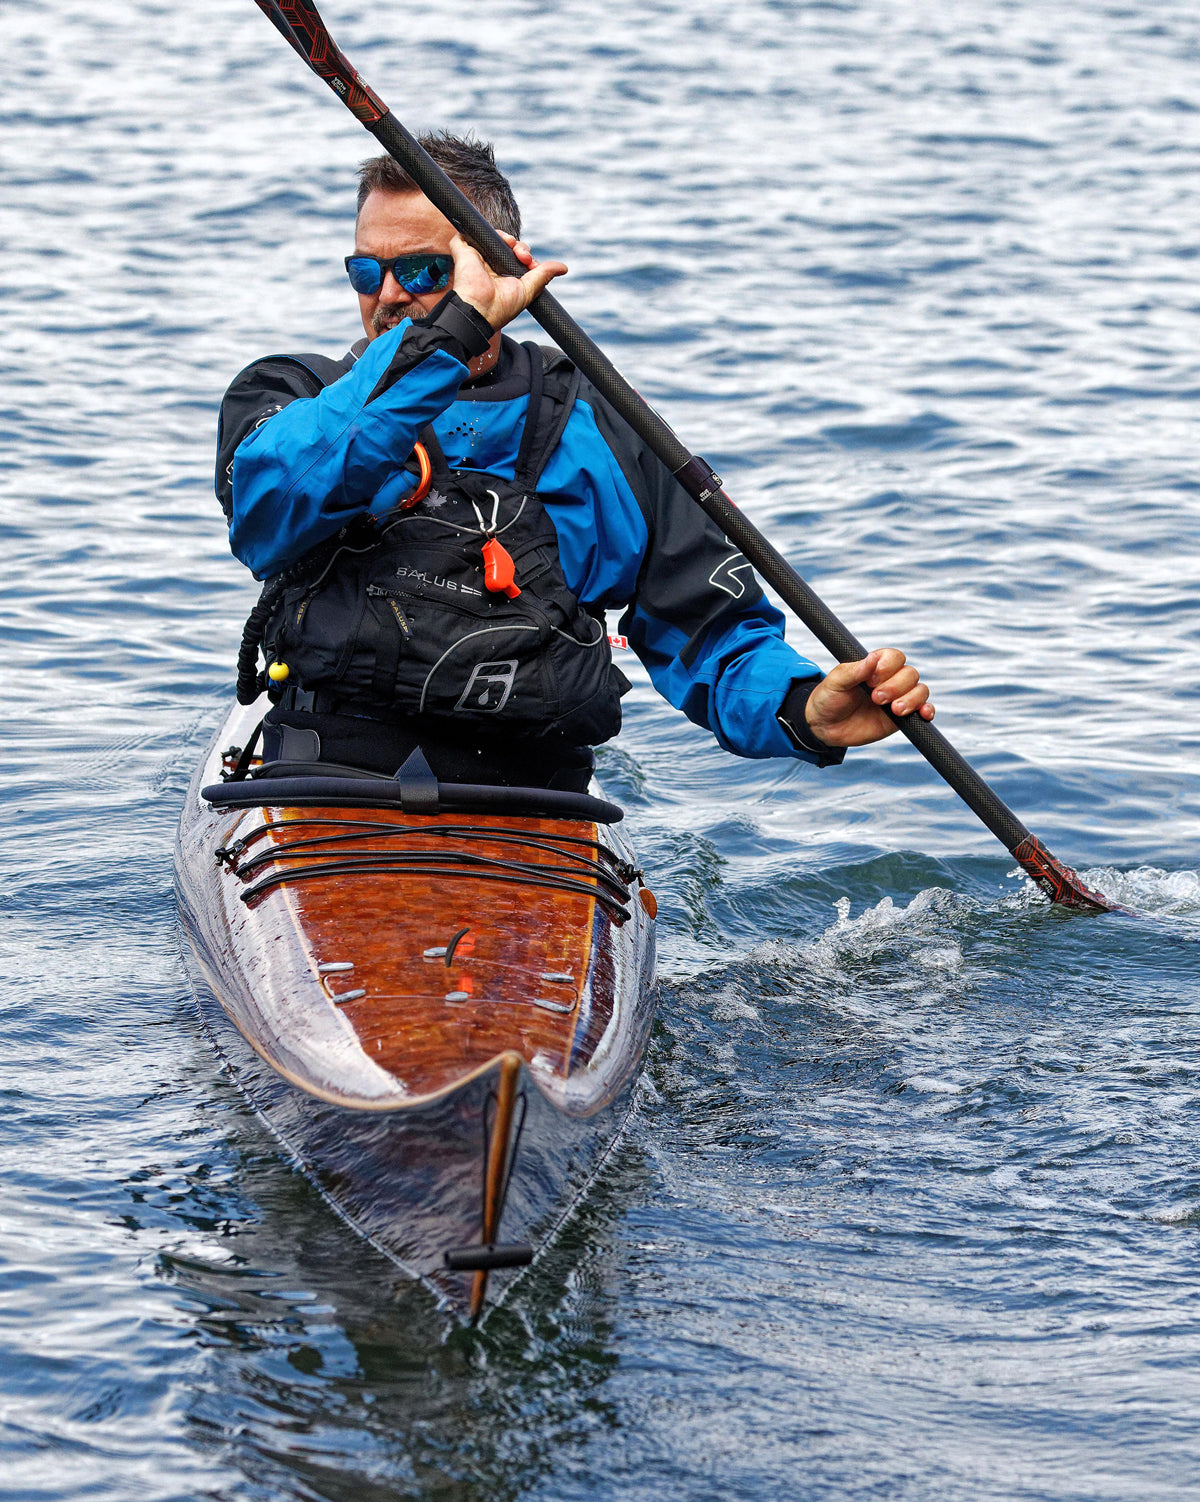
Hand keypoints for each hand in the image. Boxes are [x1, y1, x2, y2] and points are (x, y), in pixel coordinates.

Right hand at [447, 230, 566, 330]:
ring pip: (494, 236)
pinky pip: (471, 231)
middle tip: (524, 257)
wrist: (479, 310)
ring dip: (507, 237)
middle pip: (509, 245)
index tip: (532, 265)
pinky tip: (498, 239)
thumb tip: (563, 267)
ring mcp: (476, 257)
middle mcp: (490, 266)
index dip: (528, 257)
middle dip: (521, 247)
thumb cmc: (501, 307)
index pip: (518, 258)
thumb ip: (543, 276)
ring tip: (512, 246)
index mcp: (503, 276)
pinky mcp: (463, 250)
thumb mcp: (528, 291)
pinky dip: (485, 230)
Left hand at [805, 648, 934, 747]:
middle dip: (896, 686)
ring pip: (920, 690)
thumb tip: (873, 657)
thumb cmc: (828, 699)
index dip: (888, 667)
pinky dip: (927, 710)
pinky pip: (923, 710)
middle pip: (910, 674)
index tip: (871, 680)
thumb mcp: (836, 682)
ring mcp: (898, 698)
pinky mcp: (902, 718)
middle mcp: (890, 680)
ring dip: (911, 699)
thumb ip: (854, 671)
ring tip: (894, 710)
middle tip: (875, 698)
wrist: (825, 727)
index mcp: (875, 666)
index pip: (895, 657)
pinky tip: (923, 714)